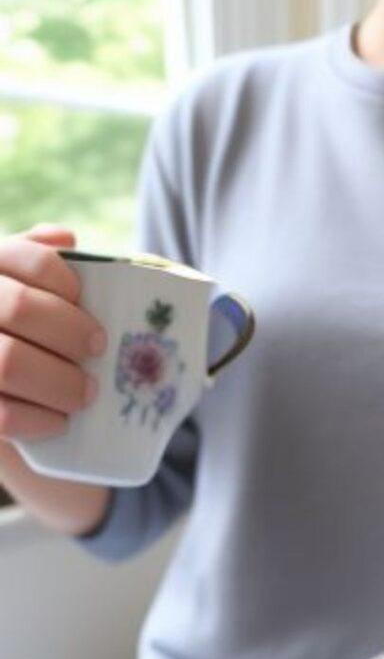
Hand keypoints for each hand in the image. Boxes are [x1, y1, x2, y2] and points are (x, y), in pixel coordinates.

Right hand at [0, 225, 105, 440]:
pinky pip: (3, 415)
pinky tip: (60, 421)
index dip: (66, 281)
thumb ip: (42, 264)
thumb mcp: (29, 291)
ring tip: (87, 392)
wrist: (1, 388)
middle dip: (71, 334)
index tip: (85, 302)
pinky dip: (40, 420)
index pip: (31, 259)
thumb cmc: (27, 332)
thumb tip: (63, 237)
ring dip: (61, 383)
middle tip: (98, 350)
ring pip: (9, 363)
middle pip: (20, 309)